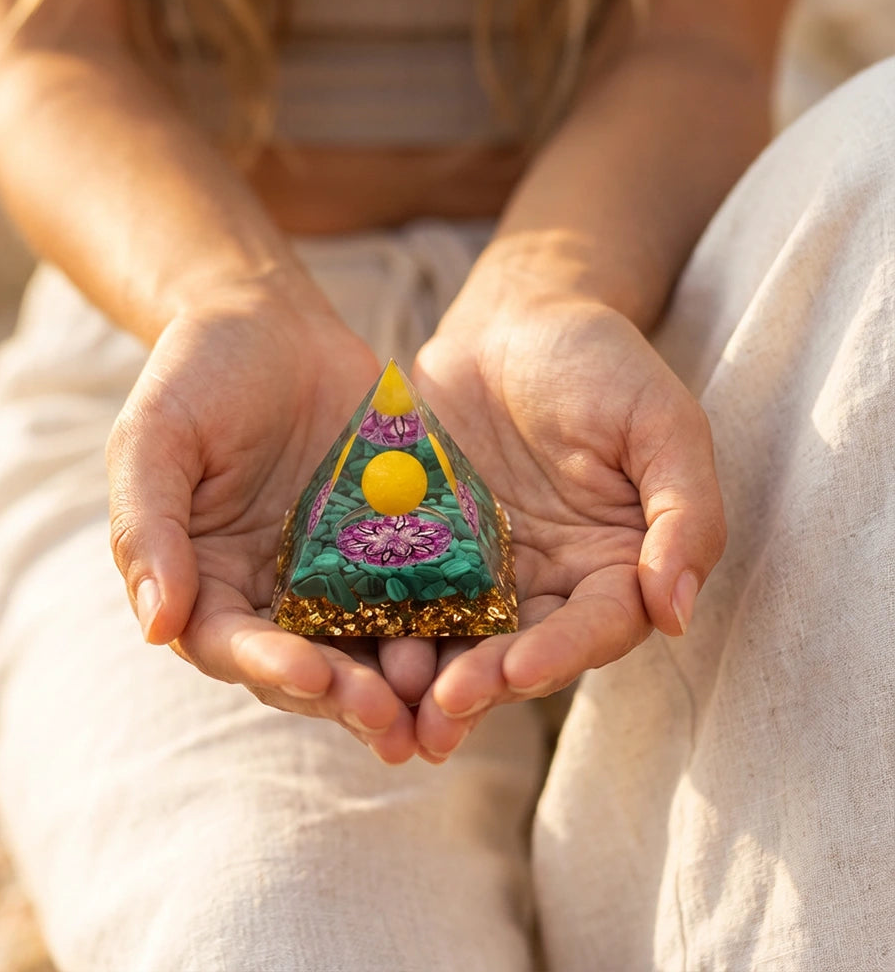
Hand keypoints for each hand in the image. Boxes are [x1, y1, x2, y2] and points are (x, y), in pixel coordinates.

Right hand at [106, 273, 417, 761]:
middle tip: (389, 720)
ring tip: (441, 707)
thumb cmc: (197, 377)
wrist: (270, 323)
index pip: (232, 644)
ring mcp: (338, 573)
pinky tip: (481, 642)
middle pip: (308, 663)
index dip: (268, 665)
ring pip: (371, 644)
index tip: (310, 673)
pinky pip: (422, 589)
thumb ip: (147, 528)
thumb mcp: (155, 440)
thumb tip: (157, 626)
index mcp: (210, 581)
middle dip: (345, 695)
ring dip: (403, 683)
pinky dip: (447, 621)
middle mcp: (275, 593)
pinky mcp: (393, 544)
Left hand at [409, 283, 725, 760]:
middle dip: (484, 683)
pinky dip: (380, 620)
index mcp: (614, 564)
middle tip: (441, 709)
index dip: (561, 653)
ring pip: (457, 636)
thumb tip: (676, 612)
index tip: (517, 670)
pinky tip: (346, 643)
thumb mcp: (661, 424)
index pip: (596, 627)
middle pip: (521, 650)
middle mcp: (548, 583)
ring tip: (391, 704)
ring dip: (427, 676)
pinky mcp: (425, 549)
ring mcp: (482, 571)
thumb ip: (685, 514)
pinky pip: (401, 589)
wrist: (514, 322)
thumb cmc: (600, 363)